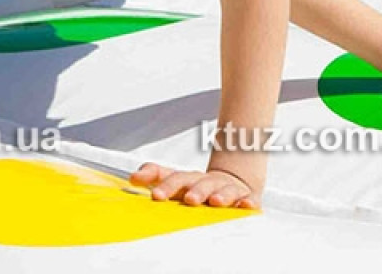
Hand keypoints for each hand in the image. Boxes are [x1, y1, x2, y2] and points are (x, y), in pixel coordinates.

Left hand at [130, 162, 260, 209]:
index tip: (156, 197)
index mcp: (188, 178)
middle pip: (200, 183)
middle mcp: (207, 182)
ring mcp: (227, 189)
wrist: (230, 181)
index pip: (176, 178)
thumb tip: (133, 177)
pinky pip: (248, 199)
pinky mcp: (244, 198)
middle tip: (189, 200)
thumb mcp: (175, 180)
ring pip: (224, 190)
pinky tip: (246, 206)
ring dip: (220, 195)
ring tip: (215, 202)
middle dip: (195, 191)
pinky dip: (247, 202)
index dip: (166, 186)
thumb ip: (154, 176)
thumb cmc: (196, 185)